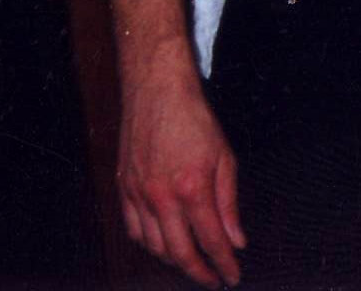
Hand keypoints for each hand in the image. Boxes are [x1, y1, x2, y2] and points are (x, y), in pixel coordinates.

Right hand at [118, 63, 245, 284]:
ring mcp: (139, 193)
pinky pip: (132, 229)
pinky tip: (161, 243)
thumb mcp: (224, 158)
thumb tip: (236, 240)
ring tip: (190, 261)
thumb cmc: (192, 118)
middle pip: (180, 253)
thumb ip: (229, 204)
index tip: (233, 276)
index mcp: (191, 189)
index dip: (225, 265)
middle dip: (200, 273)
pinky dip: (148, 244)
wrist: (156, 88)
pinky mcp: (124, 186)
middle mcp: (161, 196)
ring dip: (174, 260)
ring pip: (154, 247)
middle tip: (213, 280)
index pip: (212, 242)